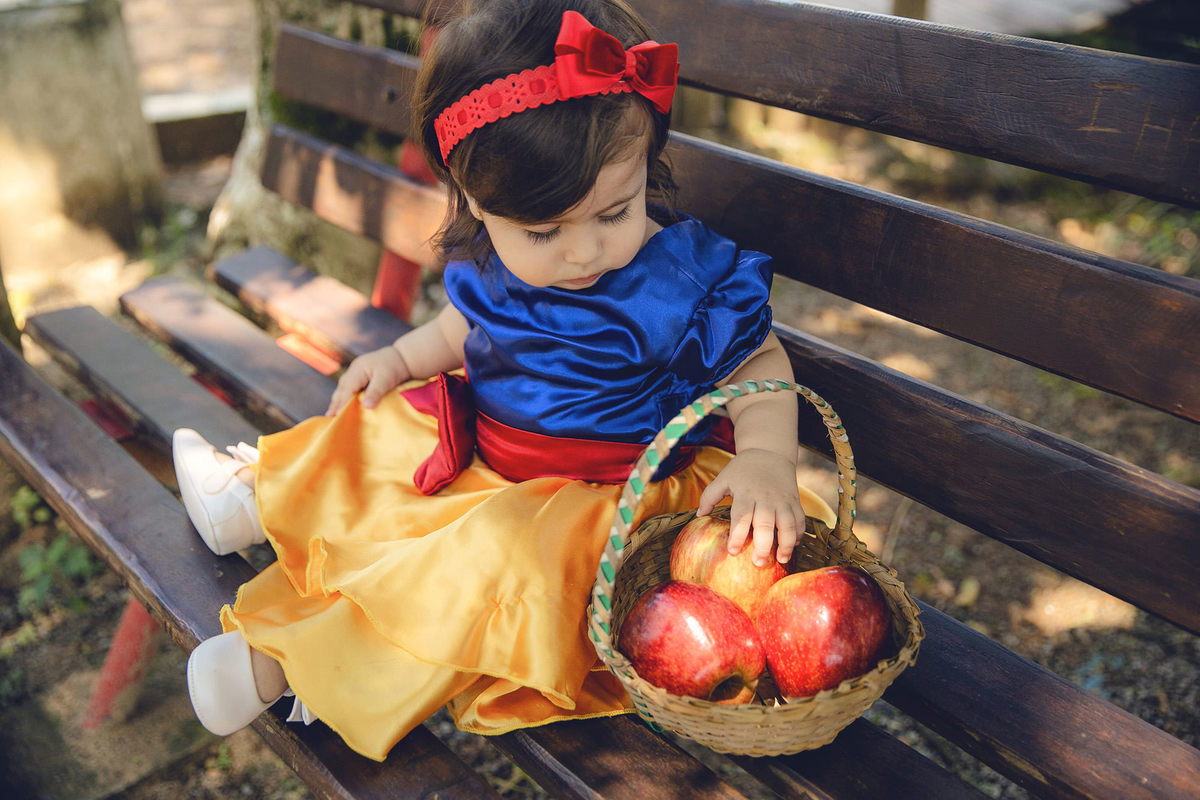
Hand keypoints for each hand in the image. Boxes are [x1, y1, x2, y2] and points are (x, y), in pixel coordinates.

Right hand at [325, 346, 409, 415]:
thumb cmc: (395, 367)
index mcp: (358, 370)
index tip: (338, 416)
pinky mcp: (358, 376)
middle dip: (335, 404)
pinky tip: (341, 406)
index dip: (342, 403)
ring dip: (337, 401)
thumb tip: (366, 407)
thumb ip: (375, 392)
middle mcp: (353, 371)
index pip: (347, 390)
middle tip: (329, 419)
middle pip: (341, 389)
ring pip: (342, 389)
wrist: (402, 356)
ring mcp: (354, 373)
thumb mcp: (386, 379)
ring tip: (331, 415)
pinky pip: (348, 388)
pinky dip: (344, 397)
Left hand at [697, 449, 804, 566]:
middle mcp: (765, 498)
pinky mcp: (794, 501)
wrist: (769, 451)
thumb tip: (698, 516)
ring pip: (788, 524)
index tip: (732, 551)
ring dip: (786, 544)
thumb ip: (709, 496)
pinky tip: (793, 546)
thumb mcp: (723, 478)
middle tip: (758, 563)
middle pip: (765, 524)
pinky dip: (799, 534)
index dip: (737, 535)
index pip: (741, 516)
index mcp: (746, 493)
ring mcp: (782, 500)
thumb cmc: (742, 469)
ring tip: (781, 560)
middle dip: (763, 546)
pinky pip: (800, 519)